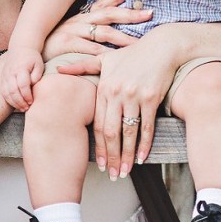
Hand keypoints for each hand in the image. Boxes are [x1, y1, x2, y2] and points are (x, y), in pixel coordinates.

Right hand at [0, 45, 44, 111]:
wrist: (21, 47)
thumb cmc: (32, 57)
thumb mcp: (39, 64)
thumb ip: (37, 75)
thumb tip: (32, 85)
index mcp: (21, 68)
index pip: (23, 85)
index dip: (27, 95)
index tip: (32, 101)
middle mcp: (11, 72)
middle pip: (13, 90)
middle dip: (20, 102)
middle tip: (27, 108)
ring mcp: (5, 75)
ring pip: (6, 93)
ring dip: (14, 102)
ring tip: (23, 108)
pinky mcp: (2, 78)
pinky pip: (3, 92)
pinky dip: (9, 99)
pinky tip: (16, 104)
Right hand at [42, 0, 148, 59]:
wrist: (29, 55)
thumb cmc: (54, 46)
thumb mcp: (71, 33)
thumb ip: (90, 32)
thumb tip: (109, 32)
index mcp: (81, 17)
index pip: (103, 3)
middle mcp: (79, 21)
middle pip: (108, 14)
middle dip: (130, 14)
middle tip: (150, 13)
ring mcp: (73, 31)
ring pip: (103, 32)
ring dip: (123, 37)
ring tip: (139, 42)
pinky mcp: (67, 45)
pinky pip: (90, 49)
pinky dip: (105, 54)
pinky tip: (117, 58)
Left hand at [59, 27, 177, 180]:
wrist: (161, 47)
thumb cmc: (132, 54)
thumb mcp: (105, 58)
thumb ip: (82, 66)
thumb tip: (59, 70)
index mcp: (104, 87)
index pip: (97, 124)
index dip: (98, 147)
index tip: (100, 164)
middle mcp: (117, 92)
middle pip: (111, 132)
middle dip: (112, 157)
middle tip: (112, 174)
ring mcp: (134, 96)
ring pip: (129, 132)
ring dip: (127, 155)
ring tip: (126, 171)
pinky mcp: (151, 98)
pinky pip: (147, 126)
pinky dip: (144, 144)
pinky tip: (142, 157)